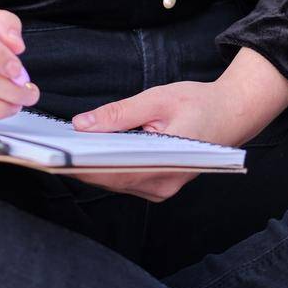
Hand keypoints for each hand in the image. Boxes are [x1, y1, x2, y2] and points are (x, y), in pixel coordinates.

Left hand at [68, 78, 252, 202]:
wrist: (235, 113)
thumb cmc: (200, 103)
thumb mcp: (157, 99)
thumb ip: (119, 114)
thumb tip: (83, 124)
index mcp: (164, 167)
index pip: (111, 172)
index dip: (80, 164)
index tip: (54, 154)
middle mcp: (161, 185)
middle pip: (110, 179)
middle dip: (81, 163)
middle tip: (52, 146)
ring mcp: (161, 188)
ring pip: (116, 181)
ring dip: (93, 165)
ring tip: (67, 145)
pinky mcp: (160, 183)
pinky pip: (126, 178)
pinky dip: (108, 165)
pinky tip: (93, 150)